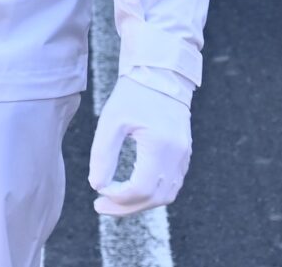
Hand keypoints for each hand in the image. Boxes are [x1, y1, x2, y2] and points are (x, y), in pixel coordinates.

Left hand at [87, 72, 193, 216]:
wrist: (160, 73)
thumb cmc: (133, 93)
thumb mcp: (111, 120)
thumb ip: (102, 154)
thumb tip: (97, 186)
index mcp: (160, 145)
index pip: (141, 189)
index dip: (118, 198)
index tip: (99, 191)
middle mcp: (177, 154)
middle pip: (155, 198)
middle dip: (126, 207)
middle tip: (100, 207)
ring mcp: (184, 154)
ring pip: (166, 196)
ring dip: (140, 203)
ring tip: (115, 201)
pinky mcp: (184, 153)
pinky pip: (171, 184)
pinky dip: (152, 193)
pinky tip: (132, 189)